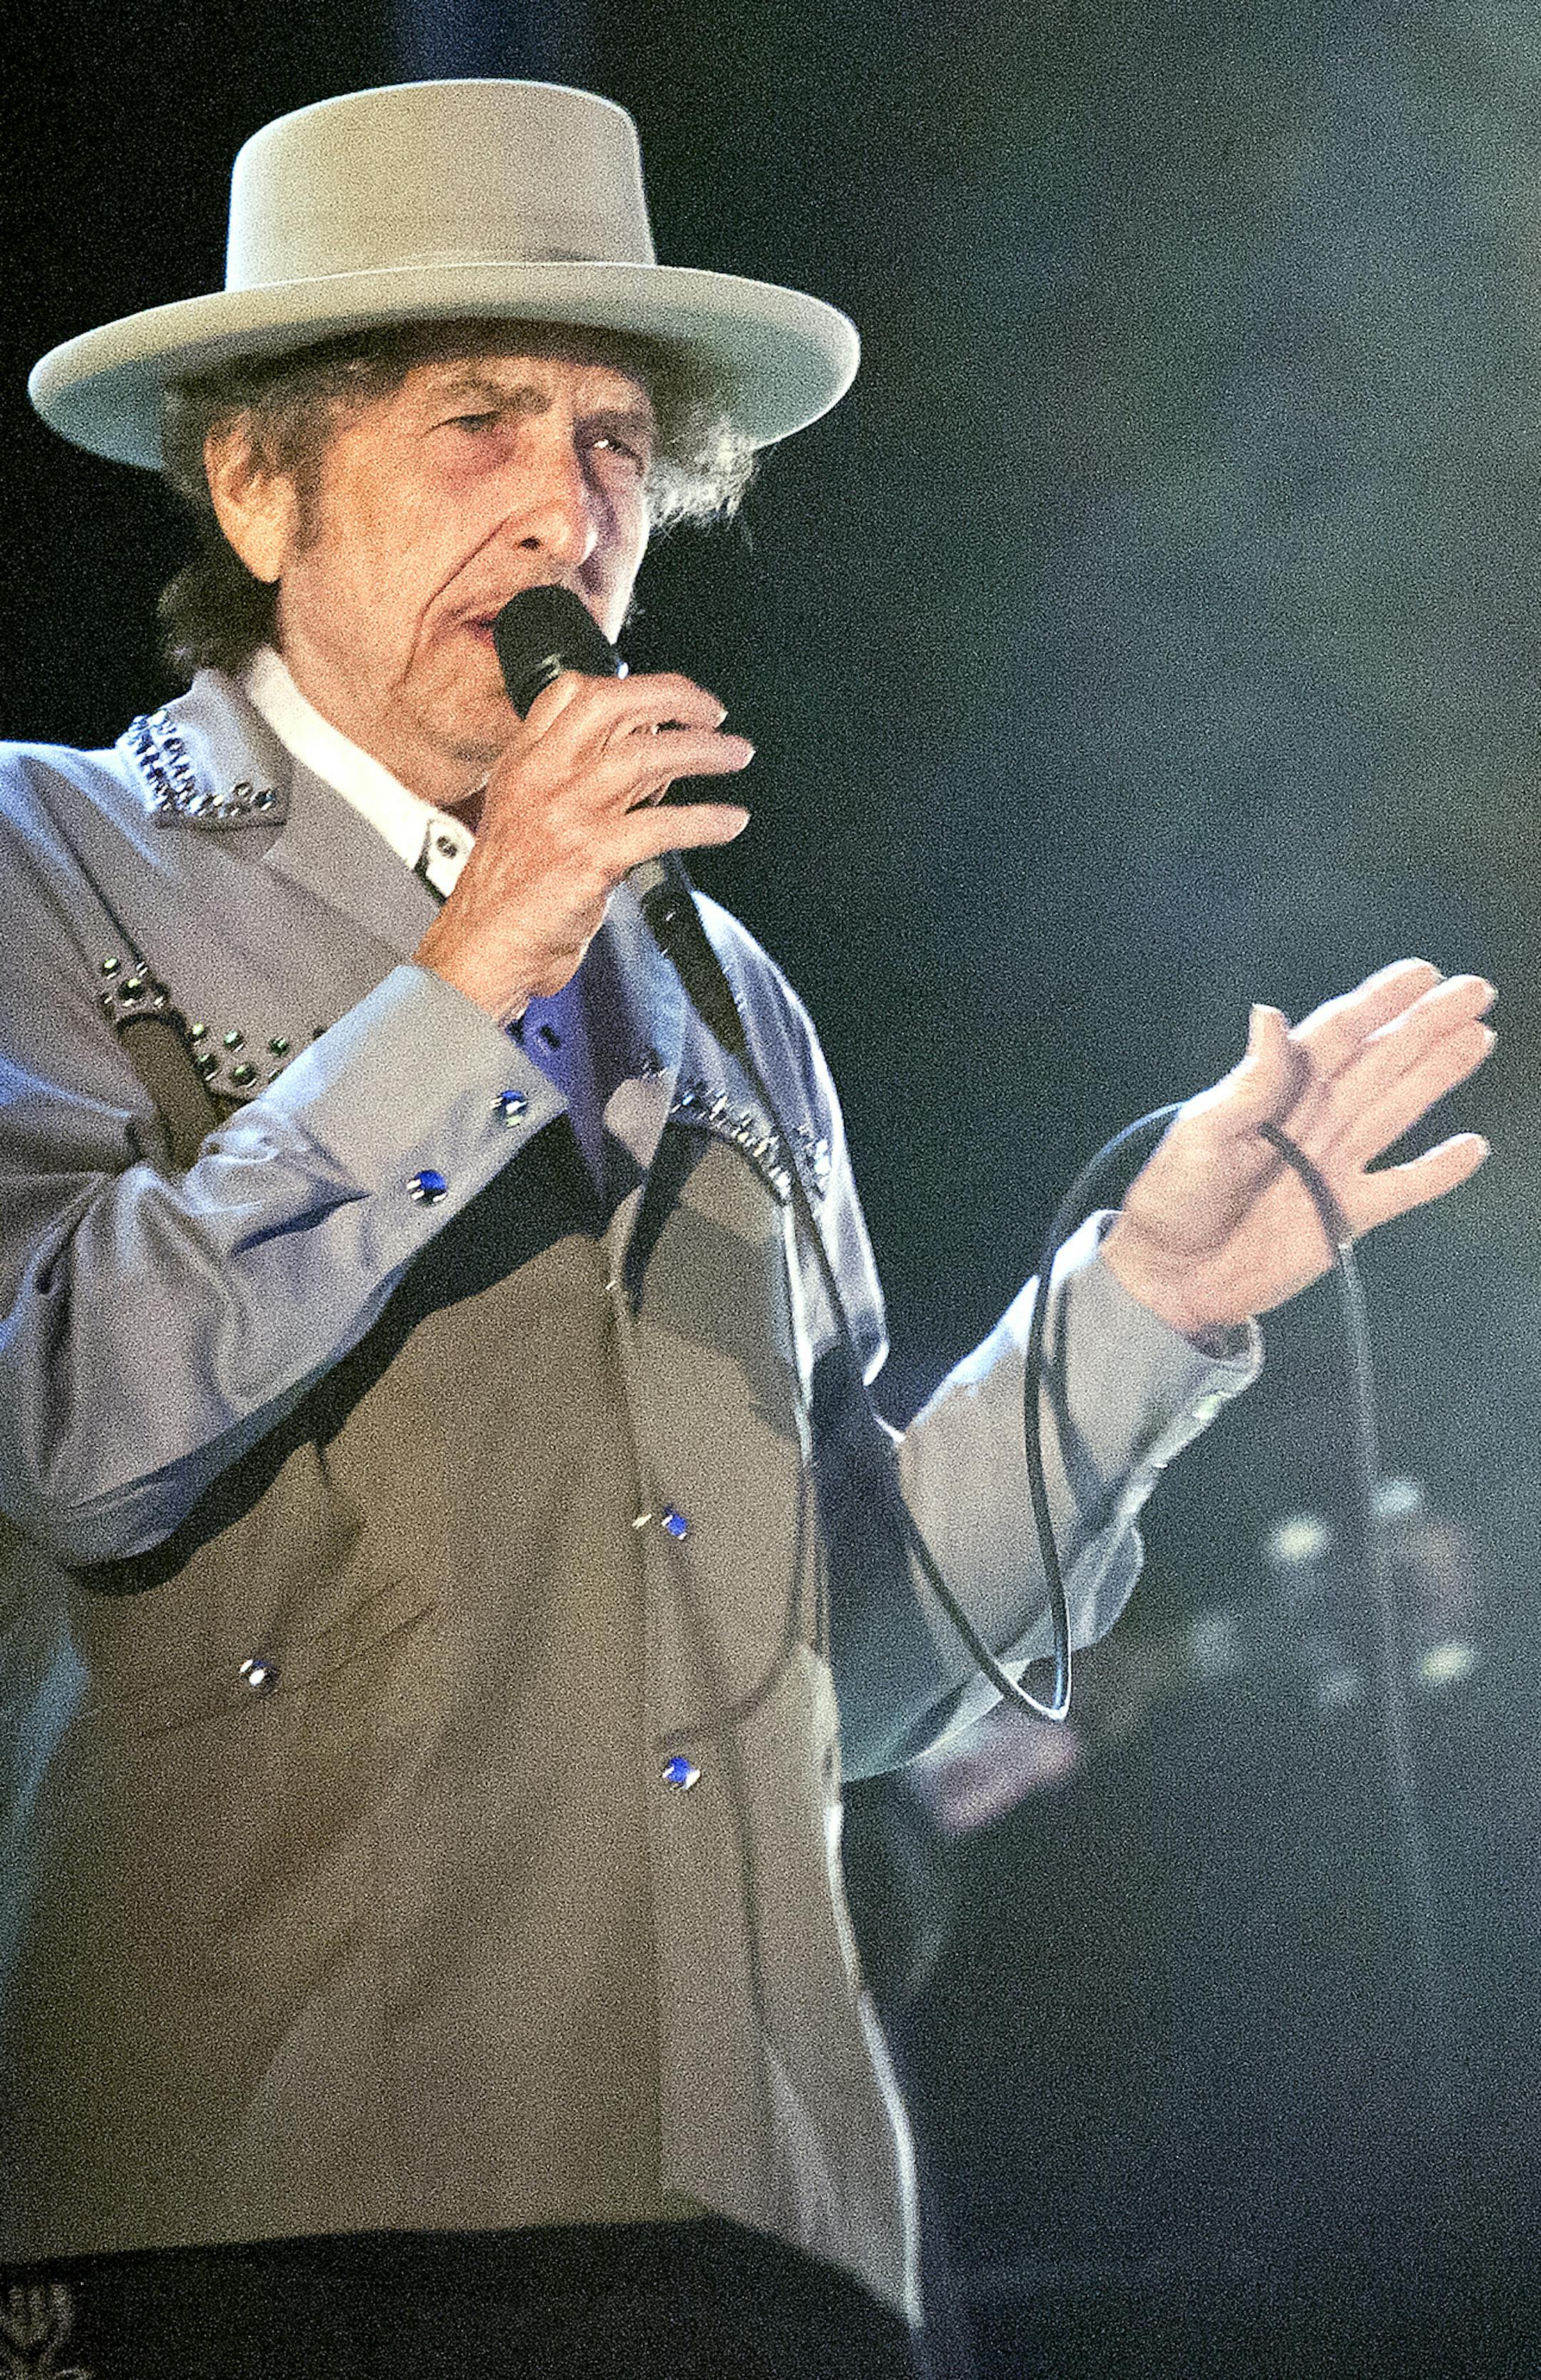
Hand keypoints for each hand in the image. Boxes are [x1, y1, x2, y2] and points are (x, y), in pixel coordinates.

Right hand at [415, 667, 752, 1023]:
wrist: (485, 946)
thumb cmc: (512, 889)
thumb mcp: (529, 814)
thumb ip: (579, 778)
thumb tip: (654, 752)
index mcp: (524, 762)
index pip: (572, 692)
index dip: (630, 683)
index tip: (669, 696)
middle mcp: (542, 777)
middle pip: (612, 705)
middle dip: (674, 697)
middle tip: (713, 712)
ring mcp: (565, 815)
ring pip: (645, 757)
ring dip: (704, 752)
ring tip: (737, 754)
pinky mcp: (590, 858)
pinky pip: (663, 825)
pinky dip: (706, 820)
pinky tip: (731, 820)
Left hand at [1101, 959, 1494, 1337]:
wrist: (1172, 1276)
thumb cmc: (1173, 1198)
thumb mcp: (1201, 1135)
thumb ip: (1249, 1083)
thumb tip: (1269, 1014)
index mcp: (1276, 1092)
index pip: (1336, 1035)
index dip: (1378, 1002)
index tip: (1420, 973)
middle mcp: (1313, 1120)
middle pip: (1379, 1061)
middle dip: (1425, 1024)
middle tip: (1475, 990)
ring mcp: (1333, 1165)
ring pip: (1398, 1108)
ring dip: (1437, 1074)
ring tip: (1478, 1037)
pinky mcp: (1344, 1214)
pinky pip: (1401, 1188)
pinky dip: (1436, 1172)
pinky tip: (1470, 1146)